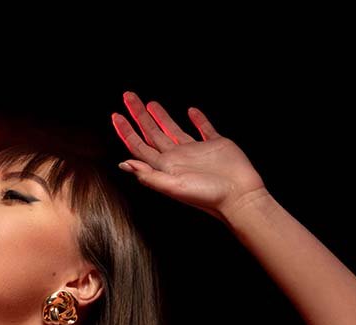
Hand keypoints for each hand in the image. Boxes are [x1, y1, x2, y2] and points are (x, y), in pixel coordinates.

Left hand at [111, 91, 268, 221]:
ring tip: (149, 103)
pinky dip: (198, 119)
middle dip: (138, 115)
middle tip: (128, 96)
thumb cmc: (208, 196)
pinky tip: (191, 111)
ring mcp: (196, 151)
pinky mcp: (216, 145)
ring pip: (173, 129)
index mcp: (165, 166)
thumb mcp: (173, 186)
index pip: (139, 146)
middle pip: (152, 133)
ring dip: (161, 116)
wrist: (239, 196)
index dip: (126, 131)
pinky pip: (204, 128)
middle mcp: (178, 158)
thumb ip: (148, 175)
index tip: (116, 115)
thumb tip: (124, 165)